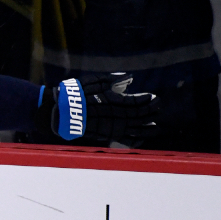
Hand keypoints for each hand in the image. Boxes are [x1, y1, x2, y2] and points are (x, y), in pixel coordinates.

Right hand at [36, 74, 158, 142]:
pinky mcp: (107, 135)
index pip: (137, 101)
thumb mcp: (95, 81)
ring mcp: (113, 126)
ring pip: (136, 129)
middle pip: (139, 115)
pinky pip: (125, 140)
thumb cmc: (78, 94)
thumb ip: (113, 79)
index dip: (147, 99)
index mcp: (115, 101)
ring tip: (156, 128)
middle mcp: (117, 115)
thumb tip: (129, 79)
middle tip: (157, 108)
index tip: (155, 97)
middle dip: (150, 111)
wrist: (62, 111)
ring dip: (147, 129)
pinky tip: (142, 140)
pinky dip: (135, 140)